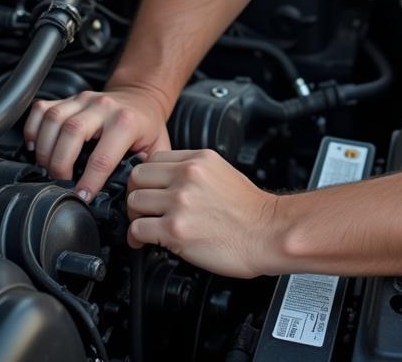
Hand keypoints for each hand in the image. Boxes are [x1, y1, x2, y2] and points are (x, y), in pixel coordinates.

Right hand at [23, 86, 171, 199]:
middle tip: (60, 183)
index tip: (82, 197)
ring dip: (44, 149)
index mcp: (126, 122)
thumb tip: (133, 196)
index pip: (102, 157)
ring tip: (48, 168)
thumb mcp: (157, 148)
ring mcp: (83, 99)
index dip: (88, 182)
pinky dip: (32, 129)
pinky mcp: (68, 98)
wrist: (141, 96)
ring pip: (53, 119)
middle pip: (71, 132)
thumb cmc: (146, 126)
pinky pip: (41, 109)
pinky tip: (36, 147)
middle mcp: (103, 107)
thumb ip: (147, 171)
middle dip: (60, 164)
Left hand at [126, 149, 280, 277]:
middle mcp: (187, 176)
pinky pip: (137, 230)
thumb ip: (194, 171)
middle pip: (137, 176)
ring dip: (135, 217)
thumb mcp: (222, 172)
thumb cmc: (250, 210)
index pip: (153, 158)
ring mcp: (180, 201)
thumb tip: (170, 180)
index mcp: (199, 159)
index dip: (147, 177)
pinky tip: (146, 242)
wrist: (268, 233)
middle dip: (136, 193)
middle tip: (142, 209)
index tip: (148, 189)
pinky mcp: (175, 229)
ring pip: (133, 202)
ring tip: (146, 226)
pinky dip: (136, 239)